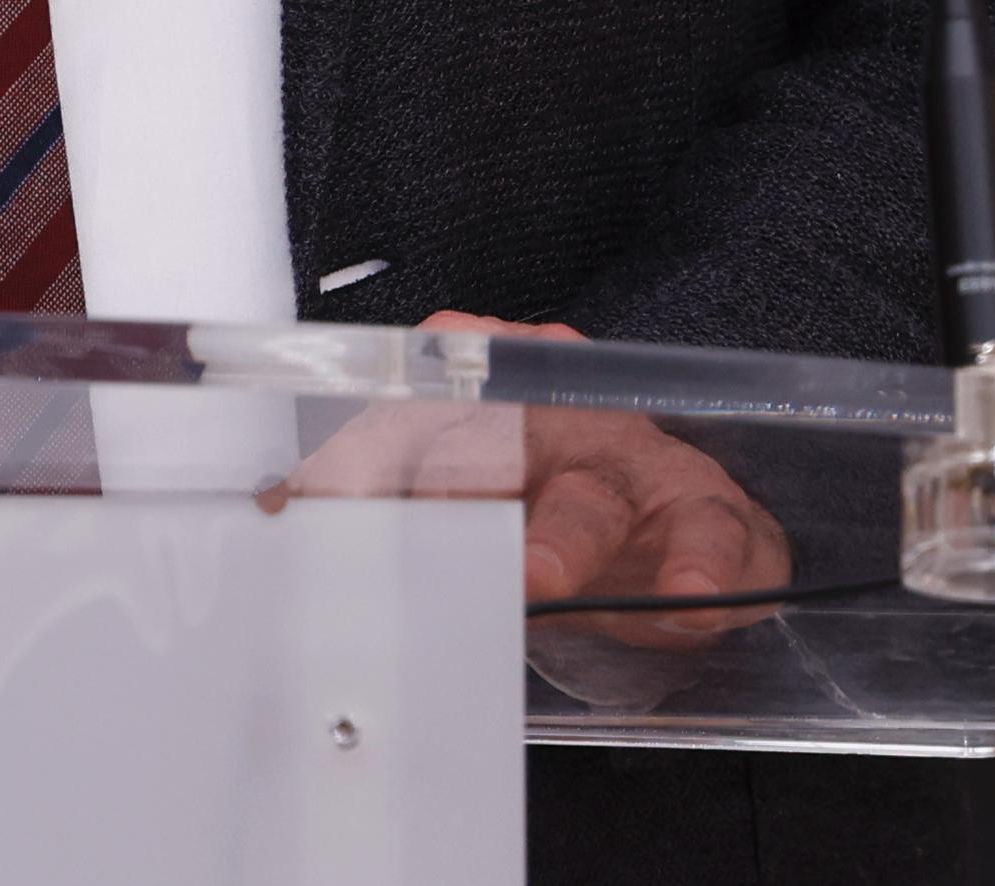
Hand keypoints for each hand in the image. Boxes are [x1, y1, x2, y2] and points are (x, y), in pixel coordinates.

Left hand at [271, 319, 793, 647]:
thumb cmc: (551, 503)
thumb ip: (374, 499)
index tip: (321, 501)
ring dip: (570, 530)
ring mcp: (642, 462)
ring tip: (543, 572)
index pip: (417, 408)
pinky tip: (684, 596)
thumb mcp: (462, 498)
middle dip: (464, 476)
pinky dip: (704, 566)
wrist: (678, 535)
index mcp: (492, 397)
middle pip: (508, 436)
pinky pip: (717, 531)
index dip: (366, 453)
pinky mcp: (713, 514)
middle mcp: (563, 416)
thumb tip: (278, 514)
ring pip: (602, 486)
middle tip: (424, 518)